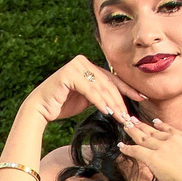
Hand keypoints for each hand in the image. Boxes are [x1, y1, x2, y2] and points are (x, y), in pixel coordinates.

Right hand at [20, 56, 143, 124]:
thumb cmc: (61, 105)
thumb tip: (119, 101)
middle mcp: (82, 62)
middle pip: (108, 83)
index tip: (141, 98)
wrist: (40, 109)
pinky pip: (90, 90)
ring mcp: (75, 66)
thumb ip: (100, 94)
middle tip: (130, 115)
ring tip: (121, 117)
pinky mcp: (69, 74)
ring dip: (113, 103)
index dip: (127, 89)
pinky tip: (108, 112)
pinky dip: (100, 102)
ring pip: (101, 87)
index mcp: (87, 66)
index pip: (111, 78)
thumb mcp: (86, 98)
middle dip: (121, 100)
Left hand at [115, 115, 181, 180]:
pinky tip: (122, 147)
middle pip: (154, 132)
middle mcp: (176, 140)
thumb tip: (179, 167)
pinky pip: (136, 150)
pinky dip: (127, 148)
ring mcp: (164, 147)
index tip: (154, 122)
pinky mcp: (154, 157)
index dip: (160, 126)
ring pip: (144, 137)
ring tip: (125, 127)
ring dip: (133, 131)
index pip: (171, 130)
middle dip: (142, 126)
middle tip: (133, 120)